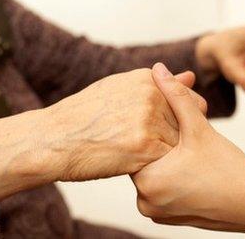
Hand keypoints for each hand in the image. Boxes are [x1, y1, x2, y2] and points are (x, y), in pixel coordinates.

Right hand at [43, 68, 207, 180]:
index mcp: (148, 79)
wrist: (53, 139)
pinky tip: (134, 164)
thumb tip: (191, 76)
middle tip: (146, 146)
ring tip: (136, 154)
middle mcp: (152, 95)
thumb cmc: (85, 116)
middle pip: (186, 124)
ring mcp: (150, 120)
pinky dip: (157, 168)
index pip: (189, 102)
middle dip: (173, 138)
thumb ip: (161, 85)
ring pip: (178, 144)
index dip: (180, 122)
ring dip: (165, 155)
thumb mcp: (121, 90)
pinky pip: (167, 161)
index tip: (163, 132)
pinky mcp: (146, 146)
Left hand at [132, 64, 244, 237]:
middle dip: (160, 142)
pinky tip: (190, 167)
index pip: (138, 144)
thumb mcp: (200, 129)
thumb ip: (177, 96)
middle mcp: (145, 203)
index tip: (168, 120)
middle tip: (181, 134)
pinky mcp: (167, 218)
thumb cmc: (230, 169)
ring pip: (154, 173)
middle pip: (145, 159)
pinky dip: (171, 176)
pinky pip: (162, 189)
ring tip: (187, 150)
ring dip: (165, 158)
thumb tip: (158, 69)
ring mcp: (156, 213)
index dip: (152, 126)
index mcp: (147, 183)